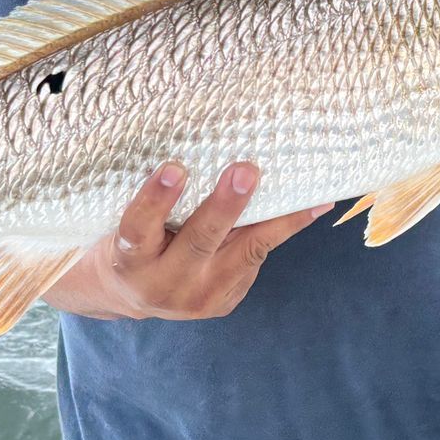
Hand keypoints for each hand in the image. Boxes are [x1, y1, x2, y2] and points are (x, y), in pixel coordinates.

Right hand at [43, 161, 331, 321]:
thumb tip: (203, 139)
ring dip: (277, 222)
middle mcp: (163, 284)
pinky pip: (256, 258)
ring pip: (243, 254)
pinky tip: (314, 207)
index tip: (174, 167)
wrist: (134, 293)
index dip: (155, 200)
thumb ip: (155, 196)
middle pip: (198, 242)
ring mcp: (198, 297)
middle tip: (245, 170)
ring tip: (310, 198)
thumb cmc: (132, 238)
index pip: (138, 229)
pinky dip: (284, 229)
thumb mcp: (126, 219)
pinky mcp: (225, 301)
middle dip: (225, 207)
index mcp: (129, 260)